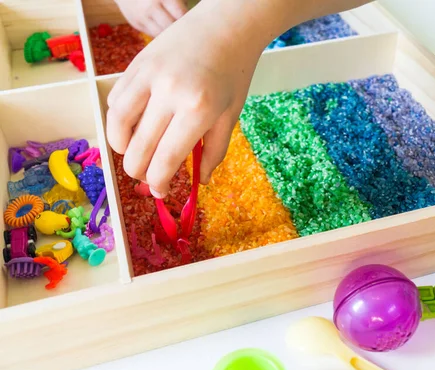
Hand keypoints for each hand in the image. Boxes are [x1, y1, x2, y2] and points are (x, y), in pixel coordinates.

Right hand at [106, 0, 268, 197]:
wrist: (226, 26)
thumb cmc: (234, 73)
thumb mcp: (230, 116)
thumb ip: (214, 151)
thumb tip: (200, 181)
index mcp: (198, 110)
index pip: (166, 159)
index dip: (159, 183)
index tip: (160, 192)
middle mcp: (169, 93)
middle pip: (138, 149)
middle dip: (140, 172)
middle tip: (148, 177)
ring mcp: (149, 76)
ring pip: (117, 124)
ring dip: (121, 148)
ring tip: (135, 154)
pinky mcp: (136, 64)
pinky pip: (115, 100)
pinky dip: (117, 121)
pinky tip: (132, 128)